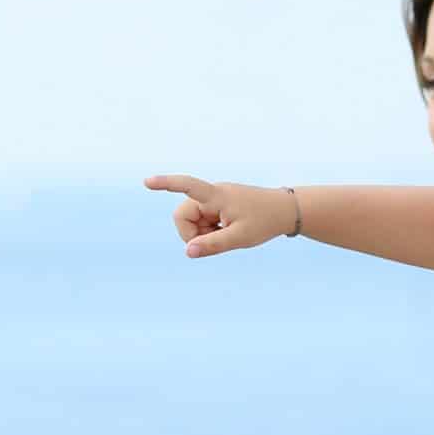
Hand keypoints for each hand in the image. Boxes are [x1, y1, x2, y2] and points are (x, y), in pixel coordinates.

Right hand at [142, 174, 298, 256]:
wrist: (287, 210)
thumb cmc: (265, 221)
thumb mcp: (240, 238)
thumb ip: (212, 245)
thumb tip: (188, 252)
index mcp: (216, 195)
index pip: (187, 185)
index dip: (165, 184)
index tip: (147, 182)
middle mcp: (212, 194)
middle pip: (183, 216)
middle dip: (193, 233)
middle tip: (216, 240)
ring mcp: (215, 200)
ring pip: (193, 221)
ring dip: (204, 233)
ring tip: (228, 234)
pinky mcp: (219, 206)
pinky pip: (204, 221)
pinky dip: (211, 231)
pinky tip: (228, 231)